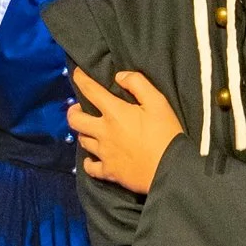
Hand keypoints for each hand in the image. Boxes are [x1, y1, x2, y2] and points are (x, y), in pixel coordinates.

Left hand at [68, 68, 184, 195]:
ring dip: (83, 133)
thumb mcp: (158, 102)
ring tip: (90, 131)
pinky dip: (89, 161)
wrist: (171, 169)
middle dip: (73, 111)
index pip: (90, 91)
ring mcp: (104, 153)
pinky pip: (90, 167)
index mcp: (115, 112)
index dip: (81, 78)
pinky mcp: (108, 172)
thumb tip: (119, 77)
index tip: (77, 73)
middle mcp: (103, 132)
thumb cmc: (166, 134)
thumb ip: (138, 84)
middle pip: (75, 119)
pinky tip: (92, 159)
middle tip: (79, 109)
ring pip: (82, 141)